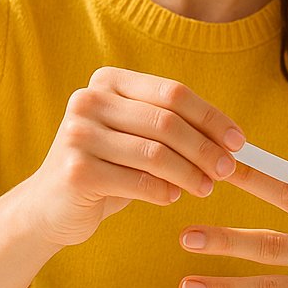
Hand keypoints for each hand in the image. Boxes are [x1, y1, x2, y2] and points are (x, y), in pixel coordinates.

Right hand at [21, 67, 243, 247]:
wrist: (49, 206)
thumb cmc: (108, 167)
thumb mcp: (138, 137)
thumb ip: (173, 129)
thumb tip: (231, 141)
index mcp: (108, 81)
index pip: (173, 93)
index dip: (210, 117)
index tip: (238, 141)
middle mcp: (89, 100)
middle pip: (167, 122)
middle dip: (205, 148)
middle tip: (228, 170)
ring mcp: (77, 134)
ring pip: (155, 153)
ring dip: (190, 173)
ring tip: (207, 187)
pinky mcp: (75, 171)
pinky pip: (137, 182)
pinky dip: (164, 191)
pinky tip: (173, 196)